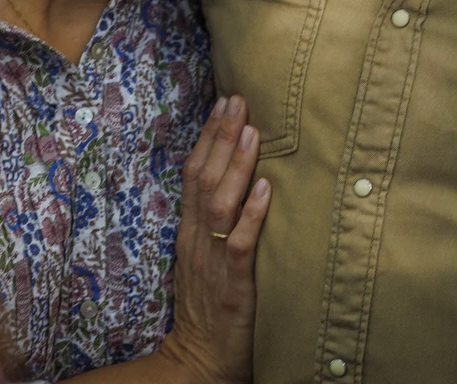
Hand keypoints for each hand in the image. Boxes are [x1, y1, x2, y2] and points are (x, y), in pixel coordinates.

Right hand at [158, 95, 270, 383]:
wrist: (199, 360)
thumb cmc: (208, 308)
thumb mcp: (205, 258)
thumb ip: (216, 223)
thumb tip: (237, 183)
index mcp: (189, 231)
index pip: (193, 173)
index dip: (208, 136)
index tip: (224, 102)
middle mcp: (196, 239)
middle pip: (203, 178)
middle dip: (220, 137)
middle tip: (237, 99)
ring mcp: (212, 261)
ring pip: (220, 203)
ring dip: (236, 166)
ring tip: (252, 131)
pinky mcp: (231, 285)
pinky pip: (240, 244)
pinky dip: (253, 214)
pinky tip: (267, 189)